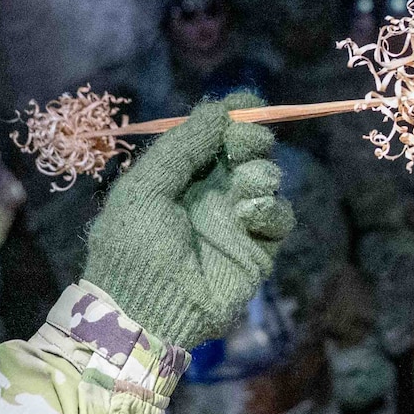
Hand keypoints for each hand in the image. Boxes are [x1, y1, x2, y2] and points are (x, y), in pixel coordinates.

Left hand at [82, 93, 296, 348]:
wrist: (144, 311)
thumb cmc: (133, 247)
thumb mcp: (144, 188)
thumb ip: (182, 146)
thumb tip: (220, 110)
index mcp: (179, 176)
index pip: (213, 136)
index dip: (233, 116)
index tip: (247, 102)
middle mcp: (210, 194)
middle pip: (246, 150)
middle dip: (250, 138)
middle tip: (243, 143)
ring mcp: (235, 221)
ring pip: (267, 178)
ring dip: (260, 172)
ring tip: (244, 187)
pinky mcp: (256, 250)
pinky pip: (279, 217)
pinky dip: (271, 209)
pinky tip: (251, 214)